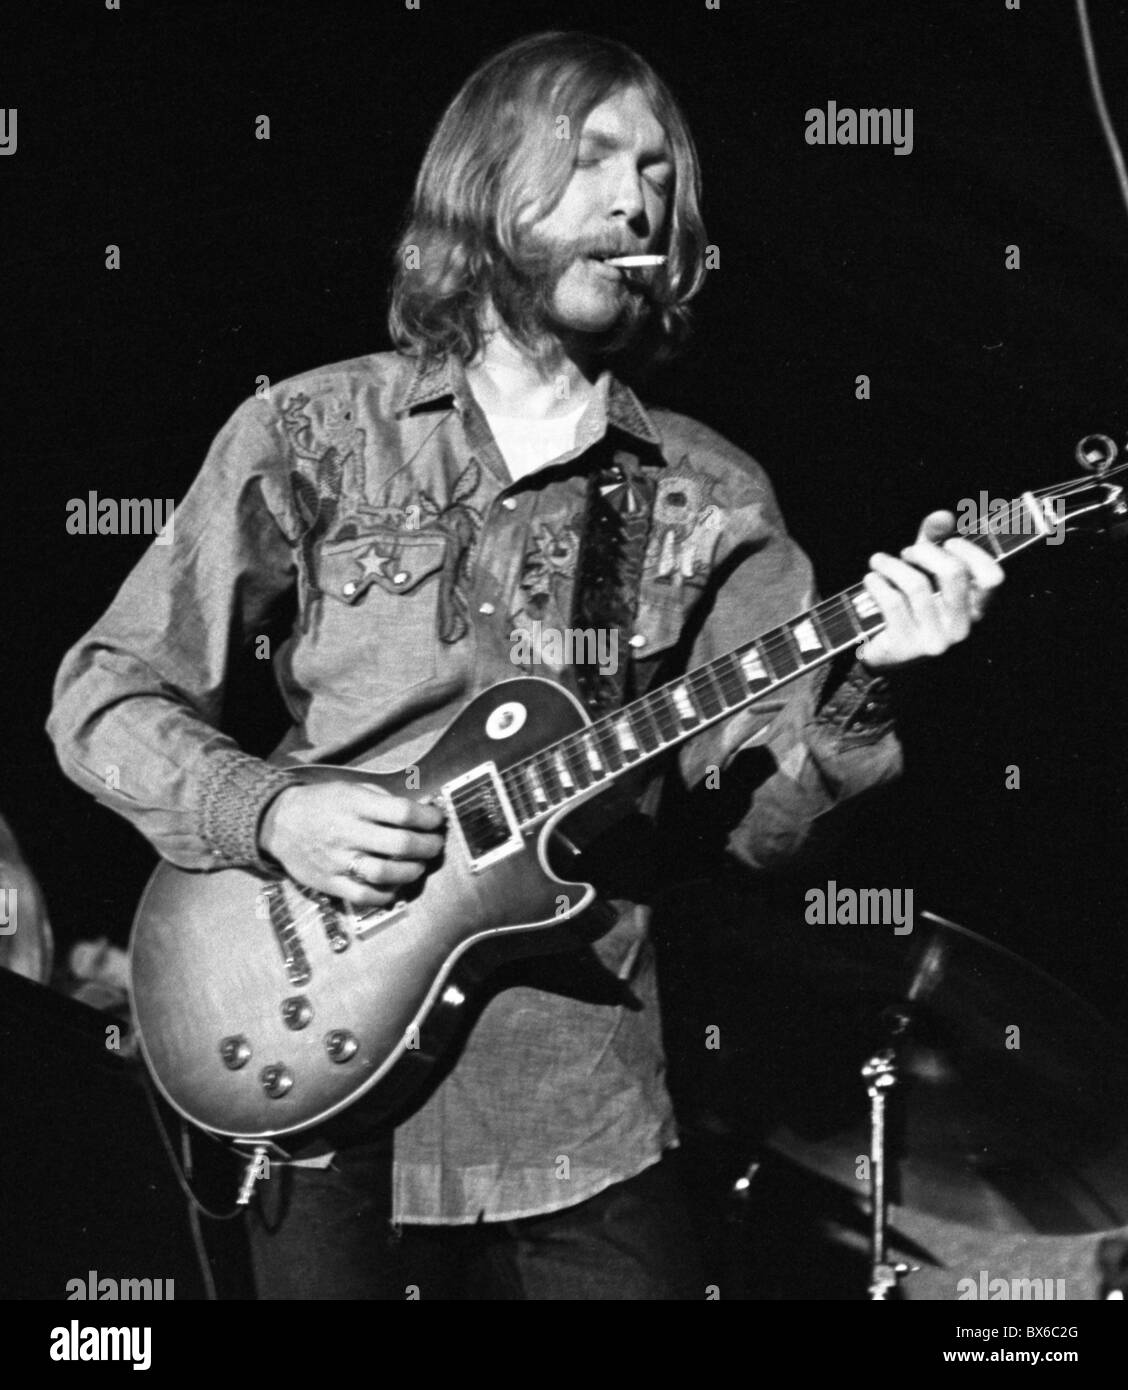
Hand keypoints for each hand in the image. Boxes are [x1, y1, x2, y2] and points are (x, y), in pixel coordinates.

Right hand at [258, 782, 445, 908]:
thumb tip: (423, 809)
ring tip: (418, 866)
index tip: (438, 819)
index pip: (402, 812)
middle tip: (435, 845)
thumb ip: (384, 799)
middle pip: (399, 843)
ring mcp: (337, 860)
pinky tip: (394, 886)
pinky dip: (386, 894)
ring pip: (384, 873)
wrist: (278, 822)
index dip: (428, 817)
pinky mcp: (329, 882)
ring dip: (411, 871)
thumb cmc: (322, 803)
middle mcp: (347, 832)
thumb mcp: (351, 788)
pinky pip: (363, 896)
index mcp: (354, 804)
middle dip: (427, 846)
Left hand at [856, 510, 1003, 670]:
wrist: (886, 658)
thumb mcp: (926, 574)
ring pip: (916, 585)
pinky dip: (877, 583)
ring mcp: (934, 641)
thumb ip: (934, 543)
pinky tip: (871, 580)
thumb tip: (942, 515)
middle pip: (953, 573)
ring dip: (891, 565)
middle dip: (925, 552)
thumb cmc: (911, 609)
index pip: (993, 577)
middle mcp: (961, 628)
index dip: (971, 552)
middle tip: (907, 552)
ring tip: (879, 562)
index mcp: (976, 610)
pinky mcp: (905, 647)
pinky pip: (892, 603)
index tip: (948, 542)